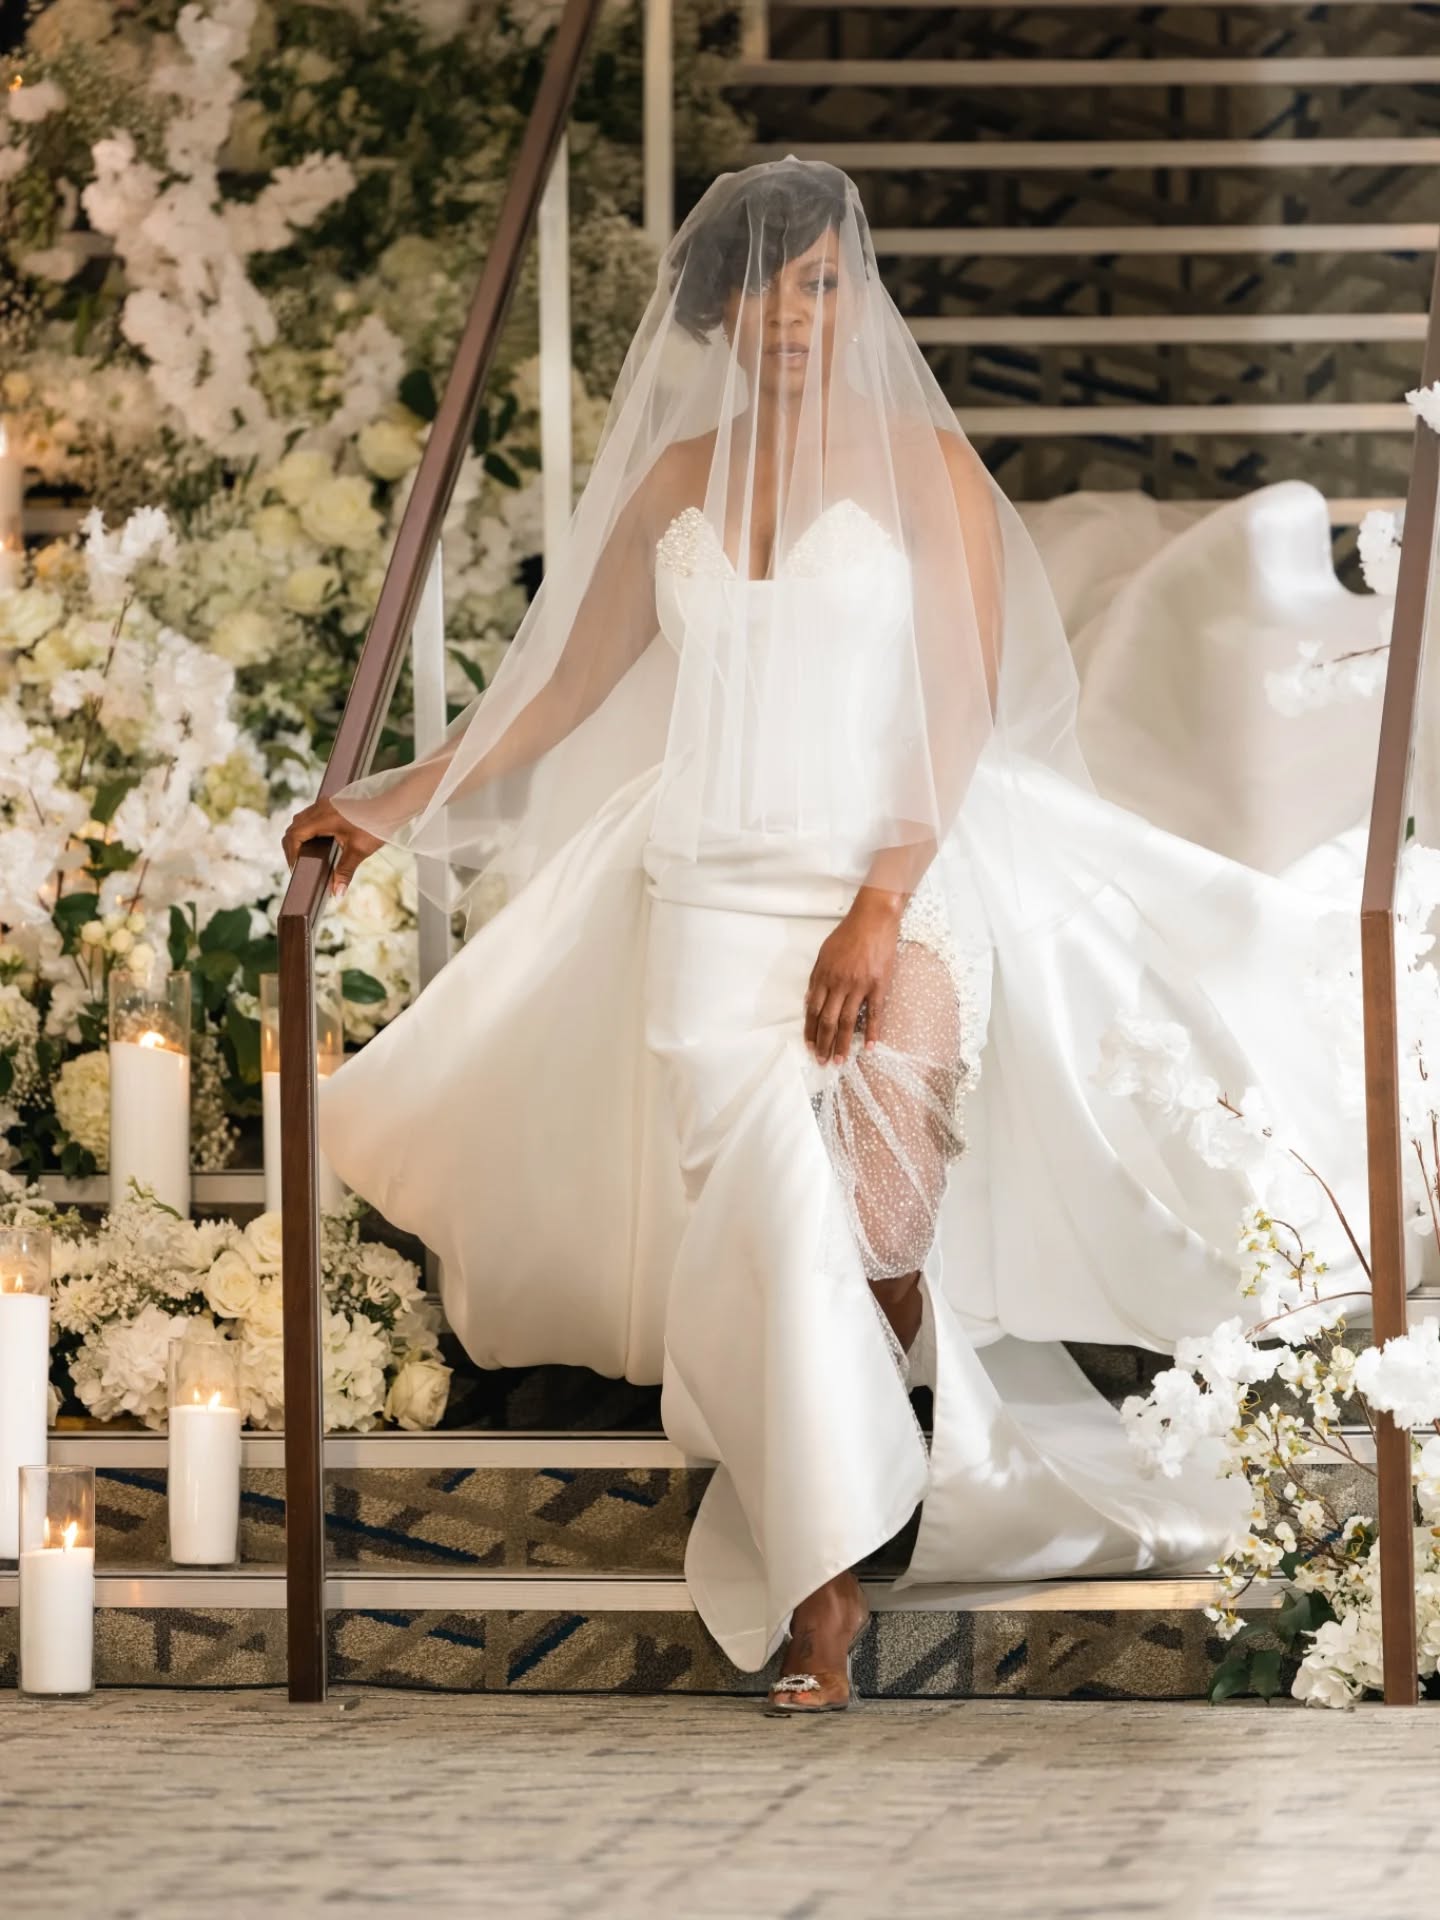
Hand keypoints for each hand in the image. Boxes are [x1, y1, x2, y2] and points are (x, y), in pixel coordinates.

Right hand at [281, 798, 383, 897]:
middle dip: (292, 847)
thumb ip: (344, 872)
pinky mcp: (331, 804)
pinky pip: (311, 817)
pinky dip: (309, 830)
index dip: (291, 853)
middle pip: (294, 827)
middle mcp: (319, 808)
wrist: (393, 805)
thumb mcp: (359, 851)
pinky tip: (318, 843)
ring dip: (300, 837)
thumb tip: (337, 893)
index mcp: (322, 818)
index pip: (294, 835)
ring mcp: (325, 804)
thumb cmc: (376, 824)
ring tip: (306, 856)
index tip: (296, 868)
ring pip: (301, 820)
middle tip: (298, 865)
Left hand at [804, 886, 905, 1064]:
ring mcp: (860, 985)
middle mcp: (839, 983)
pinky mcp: (879, 985)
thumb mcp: (824, 954)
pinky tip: (869, 1047)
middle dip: (823, 1044)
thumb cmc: (848, 934)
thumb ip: (817, 978)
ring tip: (840, 1061)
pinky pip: (874, 1013)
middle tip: (822, 1061)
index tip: (809, 1046)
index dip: (810, 1030)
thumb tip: (810, 1001)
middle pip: (827, 1020)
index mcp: (824, 976)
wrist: (873, 919)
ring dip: (843, 1044)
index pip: (813, 1010)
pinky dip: (872, 1032)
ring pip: (848, 1021)